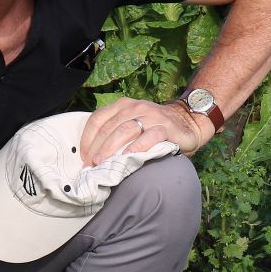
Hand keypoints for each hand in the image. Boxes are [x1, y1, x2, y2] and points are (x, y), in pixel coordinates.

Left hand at [82, 96, 211, 163]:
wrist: (186, 121)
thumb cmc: (153, 128)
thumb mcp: (132, 124)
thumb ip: (115, 133)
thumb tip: (92, 157)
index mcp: (122, 106)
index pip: (98, 119)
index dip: (88, 139)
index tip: (84, 157)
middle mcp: (135, 107)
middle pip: (110, 127)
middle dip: (98, 147)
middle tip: (92, 165)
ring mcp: (151, 116)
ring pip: (126, 130)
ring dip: (112, 147)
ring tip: (104, 163)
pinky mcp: (166, 127)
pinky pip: (150, 136)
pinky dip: (138, 146)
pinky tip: (130, 156)